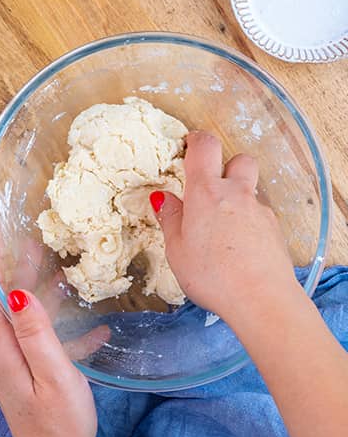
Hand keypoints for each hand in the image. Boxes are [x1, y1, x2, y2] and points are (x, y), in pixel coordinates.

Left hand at [0, 261, 95, 436]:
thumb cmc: (60, 426)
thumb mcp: (54, 375)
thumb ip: (35, 333)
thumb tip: (17, 292)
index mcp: (1, 350)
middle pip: (2, 302)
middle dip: (13, 269)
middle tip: (27, 237)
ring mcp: (9, 366)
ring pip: (21, 319)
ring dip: (36, 294)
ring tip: (54, 266)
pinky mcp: (23, 377)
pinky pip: (37, 342)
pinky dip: (58, 330)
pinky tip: (90, 329)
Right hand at [152, 132, 301, 324]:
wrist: (258, 295)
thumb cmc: (211, 274)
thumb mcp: (176, 249)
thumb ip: (171, 219)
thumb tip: (163, 199)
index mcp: (206, 193)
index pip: (204, 149)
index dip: (196, 141)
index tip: (188, 144)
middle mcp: (236, 194)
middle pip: (239, 161)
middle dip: (225, 166)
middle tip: (209, 186)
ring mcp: (259, 210)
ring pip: (249, 190)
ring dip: (236, 197)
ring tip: (219, 226)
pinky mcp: (273, 229)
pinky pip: (258, 215)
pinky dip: (246, 222)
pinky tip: (235, 247)